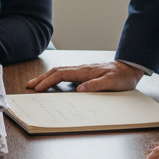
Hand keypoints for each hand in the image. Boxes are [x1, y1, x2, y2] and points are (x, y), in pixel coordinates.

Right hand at [26, 60, 143, 92]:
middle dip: (41, 78)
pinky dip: (55, 77)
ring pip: (59, 71)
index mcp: (84, 71)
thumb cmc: (122, 77)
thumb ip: (95, 86)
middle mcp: (81, 69)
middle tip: (29, 85)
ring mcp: (82, 70)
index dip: (47, 81)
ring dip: (46, 77)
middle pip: (56, 71)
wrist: (129, 68)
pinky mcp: (84, 73)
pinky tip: (53, 81)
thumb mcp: (111, 83)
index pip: (61, 74)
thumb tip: (78, 90)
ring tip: (36, 84)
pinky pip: (65, 74)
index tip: (37, 88)